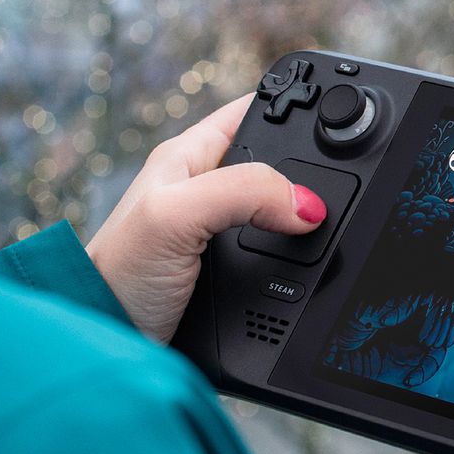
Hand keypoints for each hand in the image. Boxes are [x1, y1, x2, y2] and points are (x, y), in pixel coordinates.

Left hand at [85, 95, 326, 342]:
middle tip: (346, 184)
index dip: (296, 108)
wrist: (108, 345)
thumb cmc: (117, 275)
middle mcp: (207, 189)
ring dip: (307, 221)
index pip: (256, 111)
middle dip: (312, 169)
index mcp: (190, 156)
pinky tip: (313, 266)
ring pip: (283, 212)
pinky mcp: (231, 275)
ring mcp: (220, 234)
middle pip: (279, 163)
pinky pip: (281, 257)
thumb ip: (241, 193)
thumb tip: (308, 205)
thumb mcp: (174, 216)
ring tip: (334, 225)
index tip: (338, 118)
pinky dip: (300, 261)